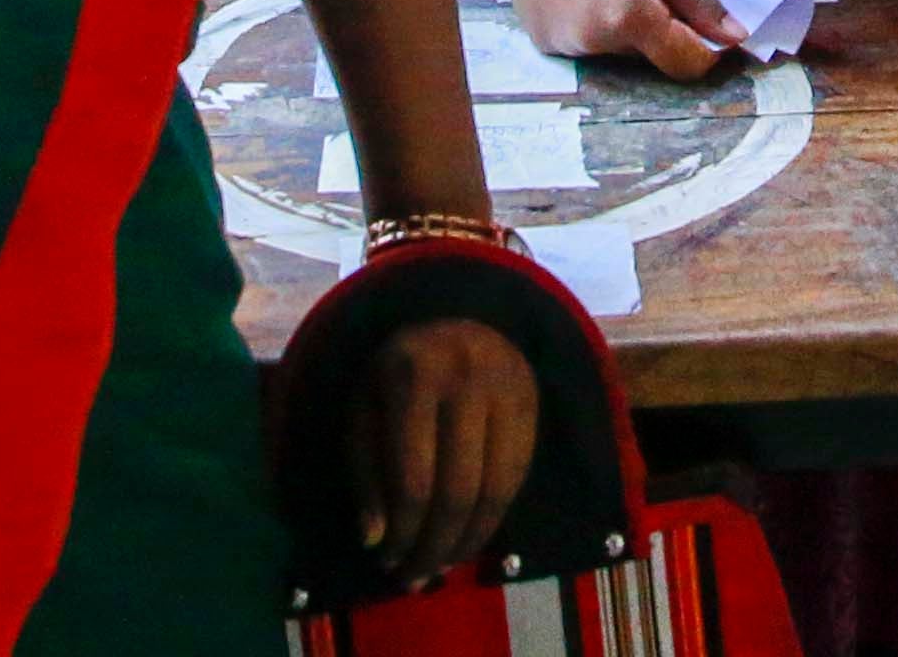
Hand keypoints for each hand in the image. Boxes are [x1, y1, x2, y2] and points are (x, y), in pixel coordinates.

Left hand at [355, 315, 541, 588]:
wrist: (455, 319)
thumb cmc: (397, 374)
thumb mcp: (364, 411)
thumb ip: (366, 473)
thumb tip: (375, 541)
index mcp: (413, 377)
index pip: (415, 477)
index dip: (404, 531)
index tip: (387, 562)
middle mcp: (468, 379)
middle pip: (459, 490)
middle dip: (436, 545)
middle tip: (415, 578)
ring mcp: (508, 390)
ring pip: (496, 490)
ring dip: (468, 541)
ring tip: (441, 566)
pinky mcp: (533, 405)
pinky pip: (517, 478)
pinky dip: (493, 518)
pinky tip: (468, 538)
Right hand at [485, 0, 738, 78]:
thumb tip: (735, 37)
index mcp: (625, 18)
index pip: (685, 64)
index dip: (706, 48)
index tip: (705, 21)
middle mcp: (590, 43)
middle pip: (649, 55)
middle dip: (658, 25)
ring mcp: (560, 45)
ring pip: (617, 51)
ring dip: (625, 26)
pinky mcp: (541, 41)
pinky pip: (586, 44)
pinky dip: (593, 25)